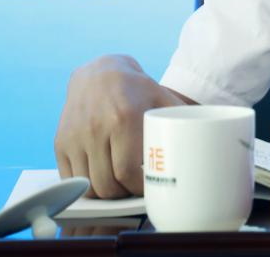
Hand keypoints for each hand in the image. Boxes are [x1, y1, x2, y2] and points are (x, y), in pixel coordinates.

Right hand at [53, 54, 188, 198]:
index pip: (128, 173)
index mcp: (124, 118)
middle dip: (123, 195)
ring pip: (88, 186)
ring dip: (105, 194)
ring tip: (120, 187)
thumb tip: (208, 143)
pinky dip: (86, 187)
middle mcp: (95, 128)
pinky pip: (71, 179)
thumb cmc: (138, 90)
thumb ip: (182, 121)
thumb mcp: (163, 99)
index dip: (139, 189)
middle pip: (107, 185)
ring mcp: (75, 136)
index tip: (150, 189)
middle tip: (135, 191)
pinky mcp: (60, 142)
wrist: (100, 74)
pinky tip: (101, 180)